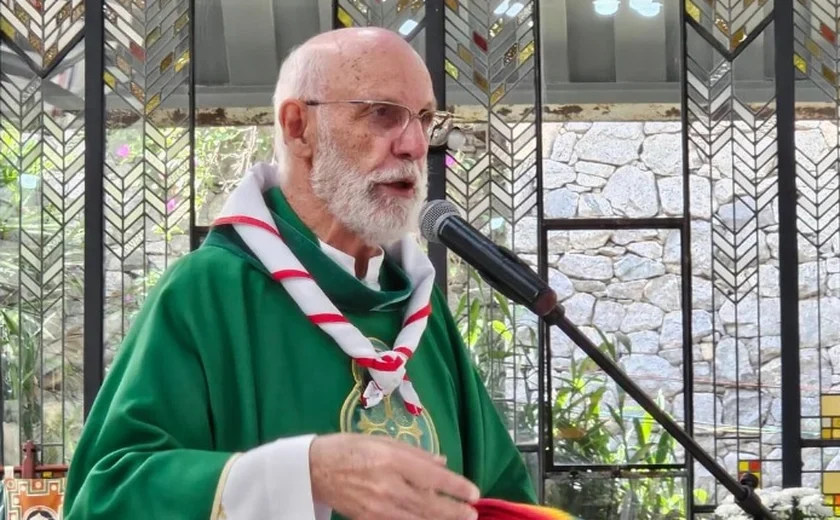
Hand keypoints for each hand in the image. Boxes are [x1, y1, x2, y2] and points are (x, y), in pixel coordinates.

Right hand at [309, 433, 479, 519]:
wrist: (313, 470)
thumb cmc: (347, 448)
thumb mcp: (381, 440)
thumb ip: (414, 453)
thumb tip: (442, 463)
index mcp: (391, 460)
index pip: (432, 477)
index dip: (456, 486)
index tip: (473, 492)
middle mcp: (387, 485)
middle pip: (429, 504)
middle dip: (454, 511)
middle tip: (472, 513)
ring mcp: (378, 507)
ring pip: (418, 519)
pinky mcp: (369, 519)